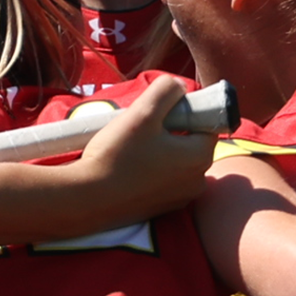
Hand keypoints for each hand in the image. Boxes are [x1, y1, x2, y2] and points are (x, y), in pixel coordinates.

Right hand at [73, 77, 216, 217]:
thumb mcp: (143, 112)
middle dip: (171, 131)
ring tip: (132, 147)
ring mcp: (181, 198)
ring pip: (176, 161)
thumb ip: (166, 91)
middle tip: (141, 128)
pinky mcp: (162, 208)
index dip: (184, 111)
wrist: (88, 199)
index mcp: (201, 157)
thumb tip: (179, 87)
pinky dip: (152, 170)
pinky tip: (129, 166)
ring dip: (160, 150)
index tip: (158, 112)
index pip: (206, 123)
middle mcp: (198, 181)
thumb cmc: (118, 155)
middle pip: (191, 142)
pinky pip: (164, 179)